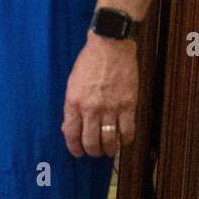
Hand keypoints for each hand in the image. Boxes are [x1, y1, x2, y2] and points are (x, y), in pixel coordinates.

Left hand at [61, 33, 137, 157]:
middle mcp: (90, 108)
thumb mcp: (72, 83)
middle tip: (94, 151)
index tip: (77, 152)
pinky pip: (127, 132)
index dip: (74, 147)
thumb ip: (72, 105)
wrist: (110, 46)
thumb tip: (72, 126)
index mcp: (73, 101)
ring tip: (109, 149)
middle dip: (92, 151)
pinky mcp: (128, 105)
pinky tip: (123, 139)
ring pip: (109, 141)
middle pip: (90, 142)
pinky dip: (125, 140)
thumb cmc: (89, 62)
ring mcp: (110, 108)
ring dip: (109, 149)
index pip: (71, 133)